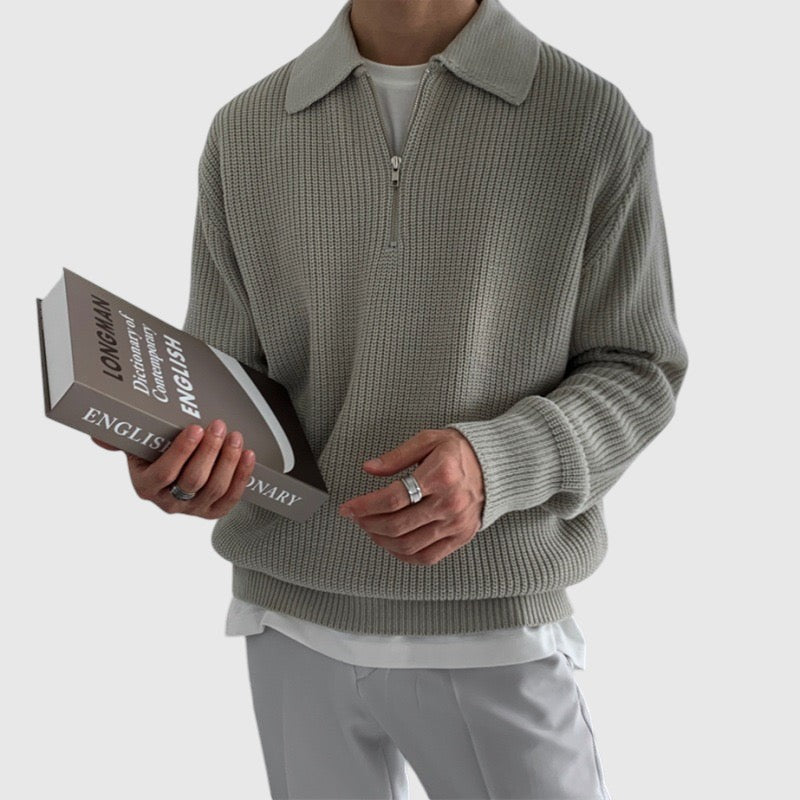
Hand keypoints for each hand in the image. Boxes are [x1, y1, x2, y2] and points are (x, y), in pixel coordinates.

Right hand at [90, 418, 255, 517]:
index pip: (165, 473)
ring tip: (235, 436)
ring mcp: (192, 509)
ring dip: (228, 461)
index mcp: (145, 485)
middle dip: (209, 451)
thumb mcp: (136, 443)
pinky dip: (242, 477)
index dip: (182, 452)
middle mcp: (168, 502)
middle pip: (193, 480)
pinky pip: (231, 498)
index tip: (196, 428)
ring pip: (215, 488)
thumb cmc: (156, 451)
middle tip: (219, 426)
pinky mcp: (212, 512)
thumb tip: (96, 435)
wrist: (177, 468)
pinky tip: (248, 456)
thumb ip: (118, 438)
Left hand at [338, 428, 484, 564]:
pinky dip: (403, 555)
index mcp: (441, 476)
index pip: (394, 498)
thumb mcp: (428, 440)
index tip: (348, 508)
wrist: (495, 466)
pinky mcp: (460, 538)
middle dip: (369, 523)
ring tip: (370, 528)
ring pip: (408, 545)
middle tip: (356, 517)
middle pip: (398, 525)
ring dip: (381, 540)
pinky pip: (426, 558)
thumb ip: (397, 456)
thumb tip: (370, 469)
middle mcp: (450, 503)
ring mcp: (456, 524)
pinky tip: (390, 543)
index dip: (365, 506)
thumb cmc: (458, 451)